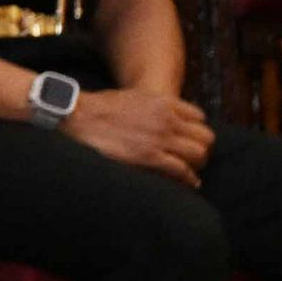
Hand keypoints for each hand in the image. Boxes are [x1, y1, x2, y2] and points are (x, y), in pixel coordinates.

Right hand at [64, 82, 210, 181]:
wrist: (77, 115)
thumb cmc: (96, 108)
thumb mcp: (131, 97)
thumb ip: (150, 107)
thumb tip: (152, 118)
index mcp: (163, 102)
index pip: (198, 117)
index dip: (194, 130)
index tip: (187, 140)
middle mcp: (167, 119)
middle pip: (204, 137)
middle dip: (201, 149)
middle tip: (193, 159)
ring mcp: (160, 138)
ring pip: (198, 154)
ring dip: (196, 164)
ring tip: (190, 172)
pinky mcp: (150, 156)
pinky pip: (181, 170)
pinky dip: (187, 178)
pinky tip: (187, 183)